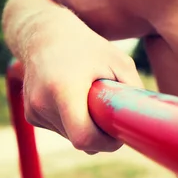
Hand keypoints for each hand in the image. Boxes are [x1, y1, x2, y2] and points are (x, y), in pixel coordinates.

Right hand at [22, 30, 143, 153]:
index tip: (119, 134)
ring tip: (89, 97)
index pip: (83, 138)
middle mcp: (43, 102)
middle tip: (111, 112)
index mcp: (64, 89)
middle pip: (80, 140)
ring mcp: (34, 111)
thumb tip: (146, 120)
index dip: (106, 143)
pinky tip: (75, 98)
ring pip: (72, 137)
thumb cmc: (90, 47)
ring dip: (87, 126)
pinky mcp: (31, 115)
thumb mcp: (120, 62)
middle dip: (100, 135)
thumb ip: (133, 91)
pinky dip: (74, 121)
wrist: (45, 34)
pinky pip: (62, 130)